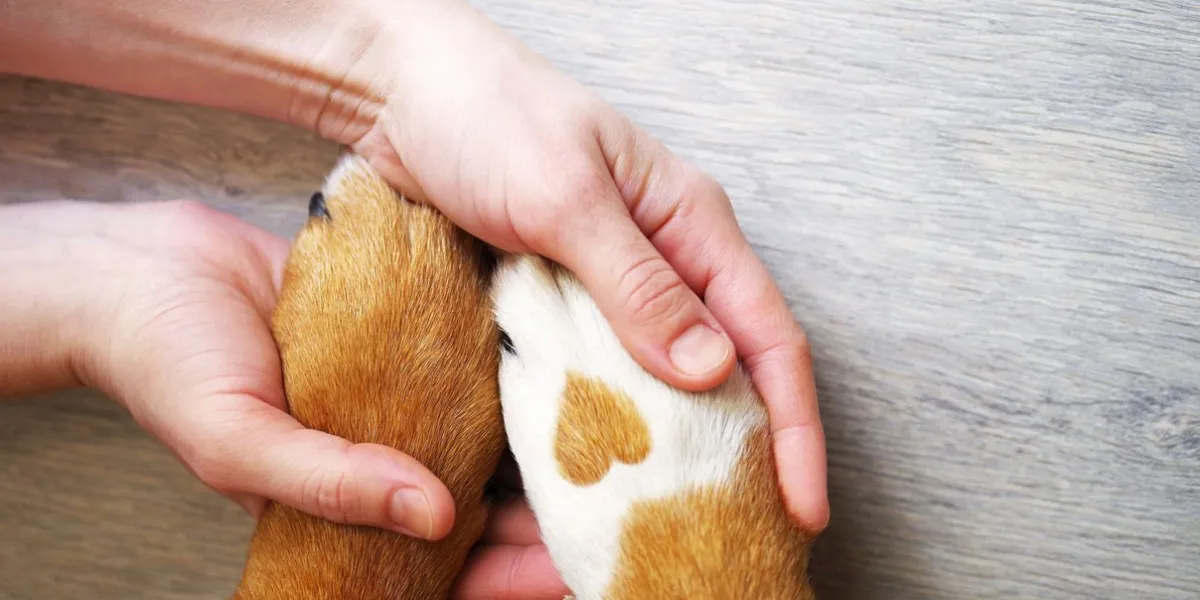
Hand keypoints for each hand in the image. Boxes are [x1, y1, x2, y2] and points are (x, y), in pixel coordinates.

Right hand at [0, 199, 566, 598]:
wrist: (149, 272)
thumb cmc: (171, 368)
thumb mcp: (239, 442)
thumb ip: (330, 482)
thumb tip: (432, 515)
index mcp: (345, 508)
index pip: (440, 565)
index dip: (504, 577)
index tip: (570, 572)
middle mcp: (383, 456)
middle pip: (482, 507)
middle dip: (547, 515)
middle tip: (621, 504)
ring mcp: (398, 398)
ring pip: (485, 438)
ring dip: (542, 443)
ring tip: (614, 439)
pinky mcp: (406, 338)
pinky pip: (468, 366)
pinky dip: (508, 374)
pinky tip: (564, 360)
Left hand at [345, 0, 828, 531]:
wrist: (399, 91)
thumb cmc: (487, 113)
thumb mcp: (565, 197)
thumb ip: (638, 285)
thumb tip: (714, 372)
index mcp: (691, 224)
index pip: (767, 336)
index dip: (793, 426)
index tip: (801, 505)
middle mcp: (664, 260)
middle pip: (730, 369)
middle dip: (747, 452)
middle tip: (747, 531)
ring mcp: (611, 287)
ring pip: (664, 382)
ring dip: (675, 448)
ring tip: (677, 520)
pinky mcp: (560, 305)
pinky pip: (600, 376)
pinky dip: (610, 425)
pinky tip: (604, 471)